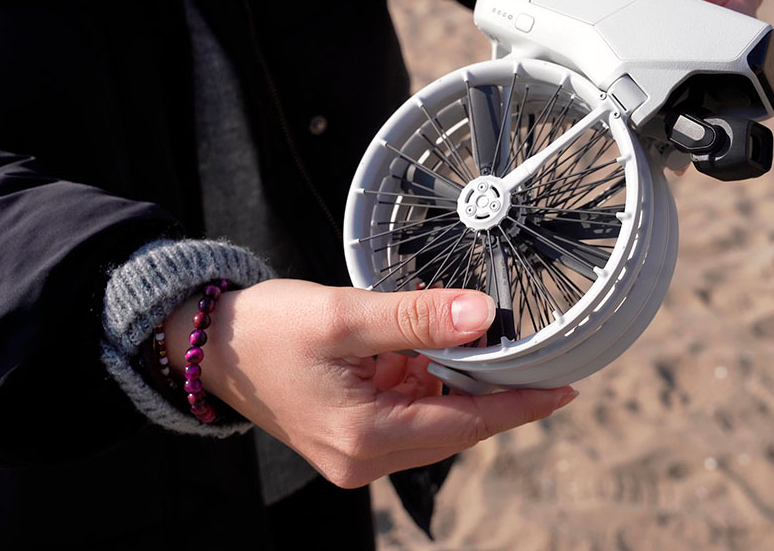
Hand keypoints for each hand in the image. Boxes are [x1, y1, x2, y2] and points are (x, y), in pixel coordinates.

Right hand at [163, 279, 575, 487]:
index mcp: (364, 438)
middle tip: (532, 352)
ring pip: (434, 421)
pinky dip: (425, 383)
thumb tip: (484, 315)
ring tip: (462, 339)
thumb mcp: (346, 315)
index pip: (466, 426)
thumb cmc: (268, 329)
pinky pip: (409, 413)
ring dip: (454, 383)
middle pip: (454, 429)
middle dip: (490, 389)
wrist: (207, 344)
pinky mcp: (351, 436)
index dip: (519, 405)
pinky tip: (421, 350)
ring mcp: (356, 452)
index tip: (566, 389)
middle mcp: (362, 458)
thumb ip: (417, 317)